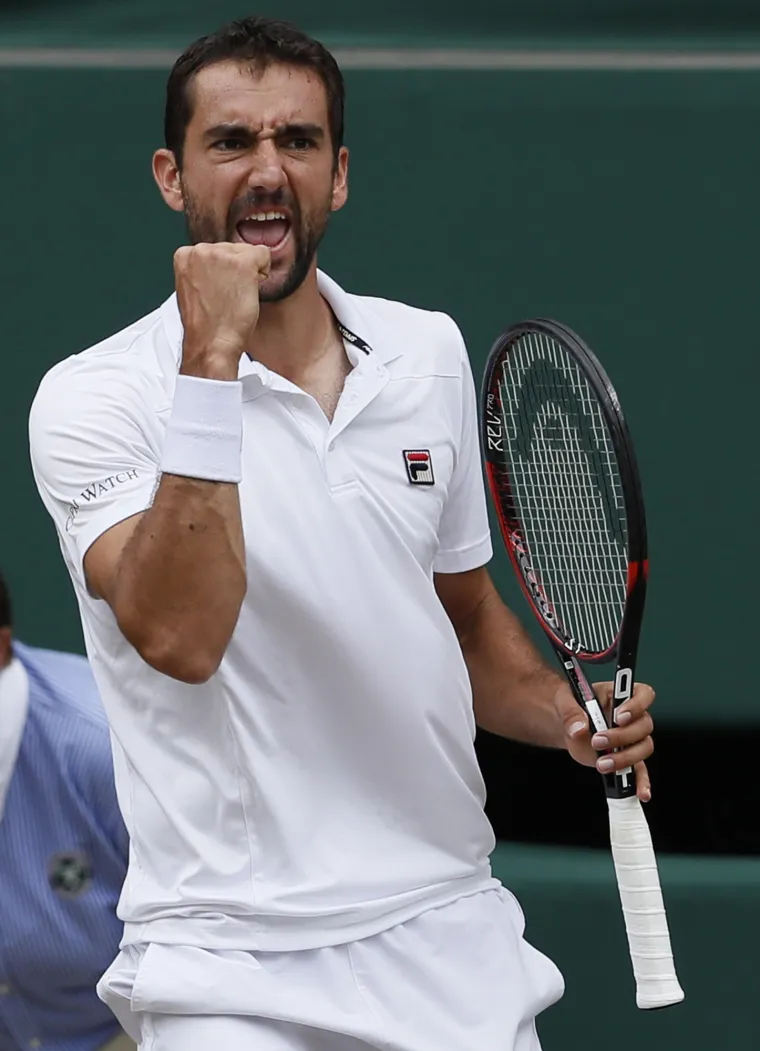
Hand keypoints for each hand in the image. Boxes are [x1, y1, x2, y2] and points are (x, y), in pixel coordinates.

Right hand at [174, 242, 270, 378]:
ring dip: (249, 273)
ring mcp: (220, 255)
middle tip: (227, 297)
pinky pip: (264, 255)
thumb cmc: (206, 324)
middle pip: (233, 248)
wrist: (211, 344)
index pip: (217, 250)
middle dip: (236, 271)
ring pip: (249, 251)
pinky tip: (248, 292)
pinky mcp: (242, 264)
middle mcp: (200, 250)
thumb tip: (222, 264)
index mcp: (184, 255)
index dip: (223, 272)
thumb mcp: (195, 288)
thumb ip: (205, 269)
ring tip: (234, 296)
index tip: (216, 292)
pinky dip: (263, 272)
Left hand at [555, 680, 654, 801]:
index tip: (620, 716)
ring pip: (643, 748)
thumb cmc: (572, 706)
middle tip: (597, 741)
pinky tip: (640, 792)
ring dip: (625, 758)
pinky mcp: (626, 757)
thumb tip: (578, 728)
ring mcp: (632, 738)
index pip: (643, 695)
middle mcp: (633, 716)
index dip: (636, 705)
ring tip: (602, 763)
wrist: (568, 724)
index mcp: (621, 695)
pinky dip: (641, 782)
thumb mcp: (565, 701)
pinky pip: (640, 771)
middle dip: (622, 736)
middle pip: (643, 726)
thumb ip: (571, 712)